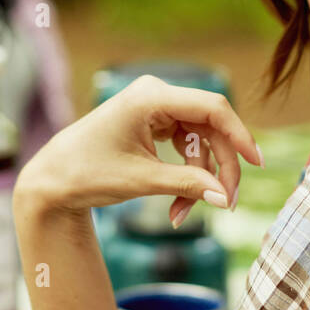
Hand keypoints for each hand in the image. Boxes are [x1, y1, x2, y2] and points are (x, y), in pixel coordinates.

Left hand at [14, 74, 262, 226]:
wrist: (53, 180)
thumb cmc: (88, 173)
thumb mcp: (141, 181)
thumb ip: (187, 185)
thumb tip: (226, 198)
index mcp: (151, 97)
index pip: (212, 108)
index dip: (239, 135)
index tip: (257, 163)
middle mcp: (157, 95)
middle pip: (210, 128)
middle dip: (219, 168)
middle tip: (227, 204)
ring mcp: (156, 108)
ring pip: (200, 142)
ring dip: (199, 179)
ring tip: (181, 214)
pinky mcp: (154, 124)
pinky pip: (186, 147)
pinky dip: (186, 175)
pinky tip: (176, 204)